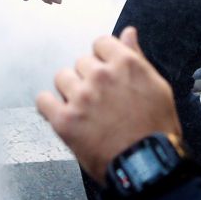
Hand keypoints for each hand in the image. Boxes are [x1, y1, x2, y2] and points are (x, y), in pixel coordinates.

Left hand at [36, 27, 181, 185]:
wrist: (147, 166)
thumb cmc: (156, 130)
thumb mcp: (157, 87)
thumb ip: (137, 57)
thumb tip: (128, 33)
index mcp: (125, 64)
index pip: (100, 43)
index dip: (103, 58)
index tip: (106, 72)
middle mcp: (100, 76)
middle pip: (81, 62)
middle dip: (89, 77)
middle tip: (101, 99)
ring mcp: (81, 98)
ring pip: (62, 78)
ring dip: (70, 90)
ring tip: (85, 110)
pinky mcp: (65, 120)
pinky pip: (43, 100)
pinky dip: (50, 106)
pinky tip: (63, 114)